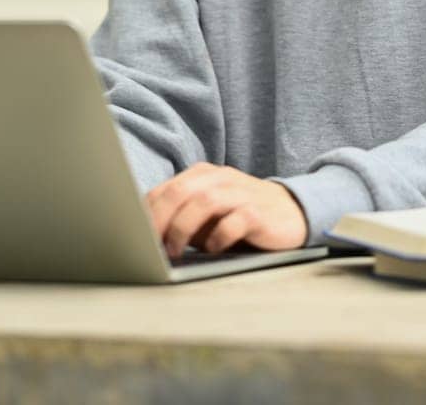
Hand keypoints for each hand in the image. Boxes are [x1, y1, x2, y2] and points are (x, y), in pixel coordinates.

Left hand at [145, 162, 308, 257]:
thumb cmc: (241, 215)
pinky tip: (213, 249)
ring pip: (204, 201)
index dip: (146, 213)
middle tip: (148, 245)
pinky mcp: (259, 213)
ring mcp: (241, 193)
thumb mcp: (208, 214)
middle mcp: (220, 179)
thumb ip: (182, 218)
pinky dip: (219, 236)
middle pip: (181, 191)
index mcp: (203, 175)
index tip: (133, 237)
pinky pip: (235, 220)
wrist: (292, 213)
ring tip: (175, 250)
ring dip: (183, 228)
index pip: (165, 189)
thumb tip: (148, 239)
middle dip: (159, 219)